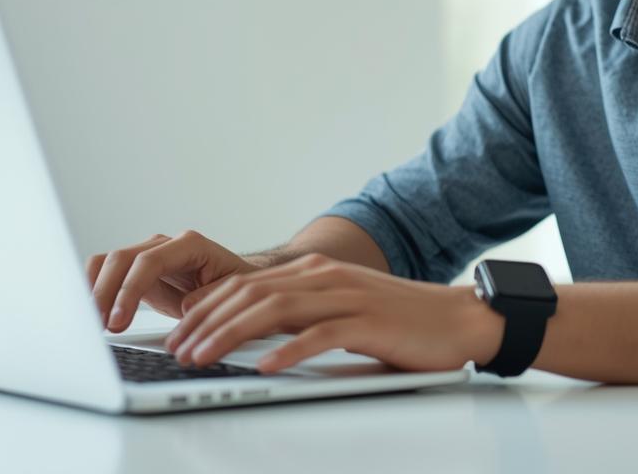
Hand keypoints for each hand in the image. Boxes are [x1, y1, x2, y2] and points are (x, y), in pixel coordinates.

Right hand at [86, 230, 258, 331]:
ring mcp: (148, 255)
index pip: (149, 262)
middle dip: (105, 293)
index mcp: (189, 245)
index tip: (118, 319)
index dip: (130, 291)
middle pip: (121, 259)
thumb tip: (188, 304)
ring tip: (91, 322)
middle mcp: (164, 245)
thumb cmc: (236, 286)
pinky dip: (95, 291)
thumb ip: (210, 296)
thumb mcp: (232, 293)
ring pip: (108, 263)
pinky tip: (92, 313)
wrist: (236, 283)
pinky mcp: (137, 272)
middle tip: (99, 326)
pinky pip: (107, 275)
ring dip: (94, 291)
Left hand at [162, 253, 503, 372]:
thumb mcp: (342, 310)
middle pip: (251, 293)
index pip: (247, 283)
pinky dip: (288, 350)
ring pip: (274, 310)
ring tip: (204, 355)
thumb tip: (256, 339)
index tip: (180, 328)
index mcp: (314, 271)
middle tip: (178, 347)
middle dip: (207, 321)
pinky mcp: (368, 321)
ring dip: (232, 334)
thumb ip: (303, 316)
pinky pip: (319, 334)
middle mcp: (324, 276)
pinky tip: (266, 366)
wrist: (459, 319)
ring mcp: (346, 296)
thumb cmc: (400, 322)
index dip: (208, 305)